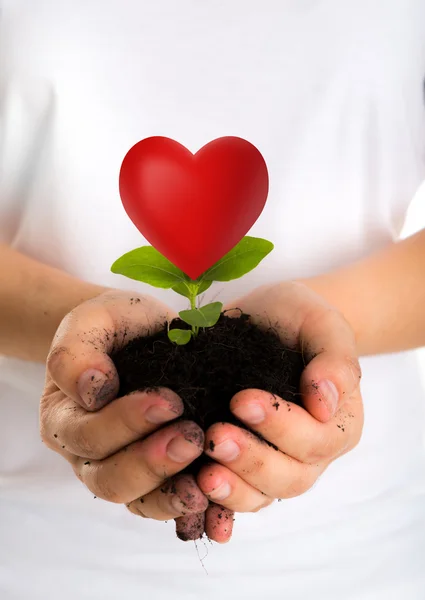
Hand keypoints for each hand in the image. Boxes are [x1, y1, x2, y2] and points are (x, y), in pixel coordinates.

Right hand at [40, 291, 210, 535]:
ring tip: (205, 479)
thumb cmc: (115, 325)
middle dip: (152, 462)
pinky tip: (213, 500)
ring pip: (136, 501)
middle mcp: (86, 454)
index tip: (170, 400)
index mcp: (63, 418)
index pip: (88, 434)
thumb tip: (92, 391)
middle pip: (109, 478)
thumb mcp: (92, 320)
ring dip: (171, 492)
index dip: (127, 423)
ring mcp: (119, 469)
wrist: (141, 333)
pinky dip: (186, 506)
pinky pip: (164, 504)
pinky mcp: (153, 478)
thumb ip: (76, 351)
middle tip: (193, 437)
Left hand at [197, 281, 363, 522]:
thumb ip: (333, 360)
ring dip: (233, 489)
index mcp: (339, 423)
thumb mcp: (323, 324)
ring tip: (203, 475)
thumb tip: (326, 404)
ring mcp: (280, 463)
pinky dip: (217, 502)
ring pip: (263, 495)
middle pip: (290, 477)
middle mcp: (313, 452)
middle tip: (215, 437)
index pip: (316, 440)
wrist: (271, 319)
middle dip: (252, 460)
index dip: (280, 427)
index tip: (241, 399)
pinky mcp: (246, 464)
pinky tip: (192, 493)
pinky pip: (237, 494)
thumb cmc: (301, 317)